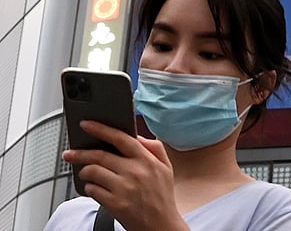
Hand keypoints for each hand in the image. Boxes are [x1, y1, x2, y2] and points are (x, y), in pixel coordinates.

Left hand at [63, 121, 189, 230]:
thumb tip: (136, 136)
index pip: (121, 137)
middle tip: (70, 153)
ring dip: (85, 172)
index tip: (86, 124)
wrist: (161, 225)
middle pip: (100, 155)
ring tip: (86, 174)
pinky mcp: (115, 203)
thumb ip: (154, 148)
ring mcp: (124, 188)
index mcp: (147, 160)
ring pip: (93, 172)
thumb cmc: (162, 196)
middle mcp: (135, 172)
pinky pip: (92, 189)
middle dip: (80, 153)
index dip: (101, 128)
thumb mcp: (166, 167)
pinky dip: (89, 187)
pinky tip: (95, 188)